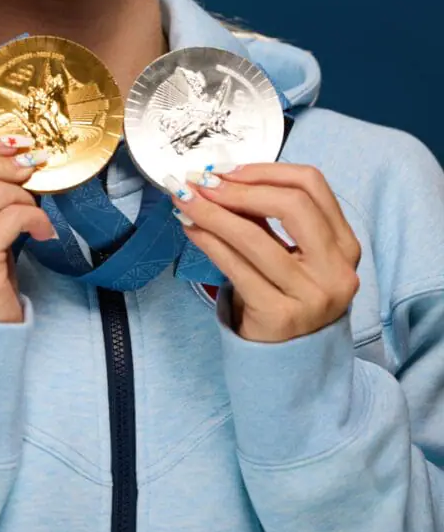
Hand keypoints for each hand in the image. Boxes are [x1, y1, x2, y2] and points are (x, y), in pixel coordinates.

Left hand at [171, 164, 360, 341]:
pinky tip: (191, 229)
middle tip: (201, 183)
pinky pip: (236, 267)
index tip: (226, 170)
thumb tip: (218, 178)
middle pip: (291, 205)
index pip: (312, 185)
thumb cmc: (288, 296)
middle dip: (238, 189)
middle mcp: (337, 270)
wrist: (291, 361)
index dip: (265, 170)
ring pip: (255, 237)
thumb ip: (267, 217)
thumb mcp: (292, 254)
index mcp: (345, 244)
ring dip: (212, 212)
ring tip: (185, 200)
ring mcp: (312, 296)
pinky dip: (208, 242)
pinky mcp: (280, 317)